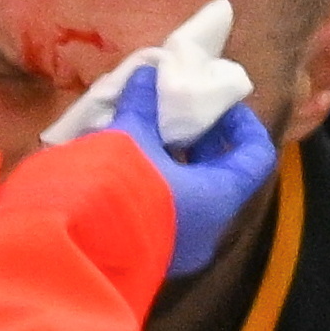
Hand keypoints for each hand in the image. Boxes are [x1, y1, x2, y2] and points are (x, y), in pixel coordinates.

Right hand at [42, 0, 275, 279]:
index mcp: (218, 197)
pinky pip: (168, 215)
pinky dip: (159, 188)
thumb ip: (144, 105)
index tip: (218, 105)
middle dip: (203, 143)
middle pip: (223, 177)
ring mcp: (181, 249)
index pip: (256, 157)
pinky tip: (131, 167)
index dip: (243, 125)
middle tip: (180, 115)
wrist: (74, 250)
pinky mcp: (152, 256)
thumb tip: (148, 74)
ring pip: (193, 198)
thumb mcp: (131, 137)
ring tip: (150, 136)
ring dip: (177, 166)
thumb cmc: (118, 187)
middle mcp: (209, 229)